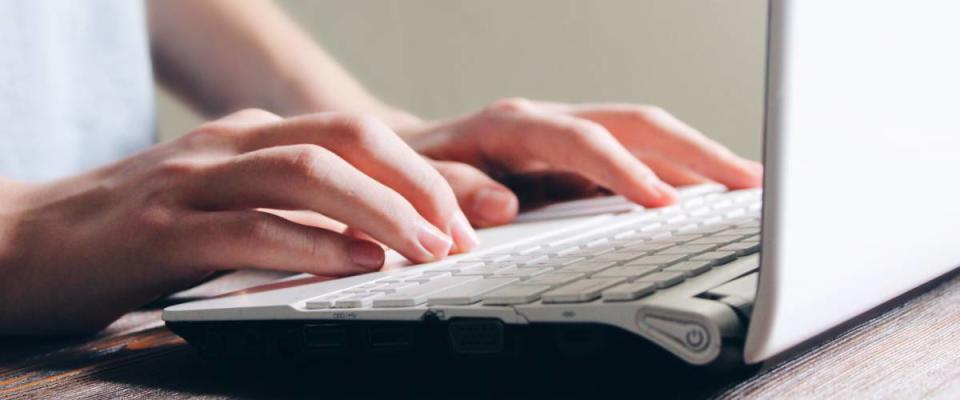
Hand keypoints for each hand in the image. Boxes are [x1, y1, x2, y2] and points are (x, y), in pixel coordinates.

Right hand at [0, 109, 475, 333]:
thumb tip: (373, 236)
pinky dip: (313, 246)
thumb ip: (288, 206)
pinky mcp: (161, 232)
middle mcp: (229, 146)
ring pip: (307, 173)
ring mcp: (193, 183)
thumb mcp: (223, 201)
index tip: (477, 208)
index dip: (426, 168)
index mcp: (252, 137)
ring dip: (381, 212)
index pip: (358, 133)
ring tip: (430, 249)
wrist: (20, 240)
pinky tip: (356, 267)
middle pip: (346, 139)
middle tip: (465, 231)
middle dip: (420, 183)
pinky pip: (251, 228)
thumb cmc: (134, 230)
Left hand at [404, 98, 762, 226]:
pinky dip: (675, 174)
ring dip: (697, 158)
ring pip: (645, 136)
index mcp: (513, 126)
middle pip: (634, 124)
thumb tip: (504, 206)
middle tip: (746, 181)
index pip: (582, 141)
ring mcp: (568, 136)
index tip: (662, 204)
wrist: (410, 153)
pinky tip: (705, 191)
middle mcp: (549, 121)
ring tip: (747, 184)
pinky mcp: (577, 156)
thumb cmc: (417, 167)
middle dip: (694, 151)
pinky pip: (636, 157)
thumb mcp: (421, 179)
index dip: (624, 170)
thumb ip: (456, 190)